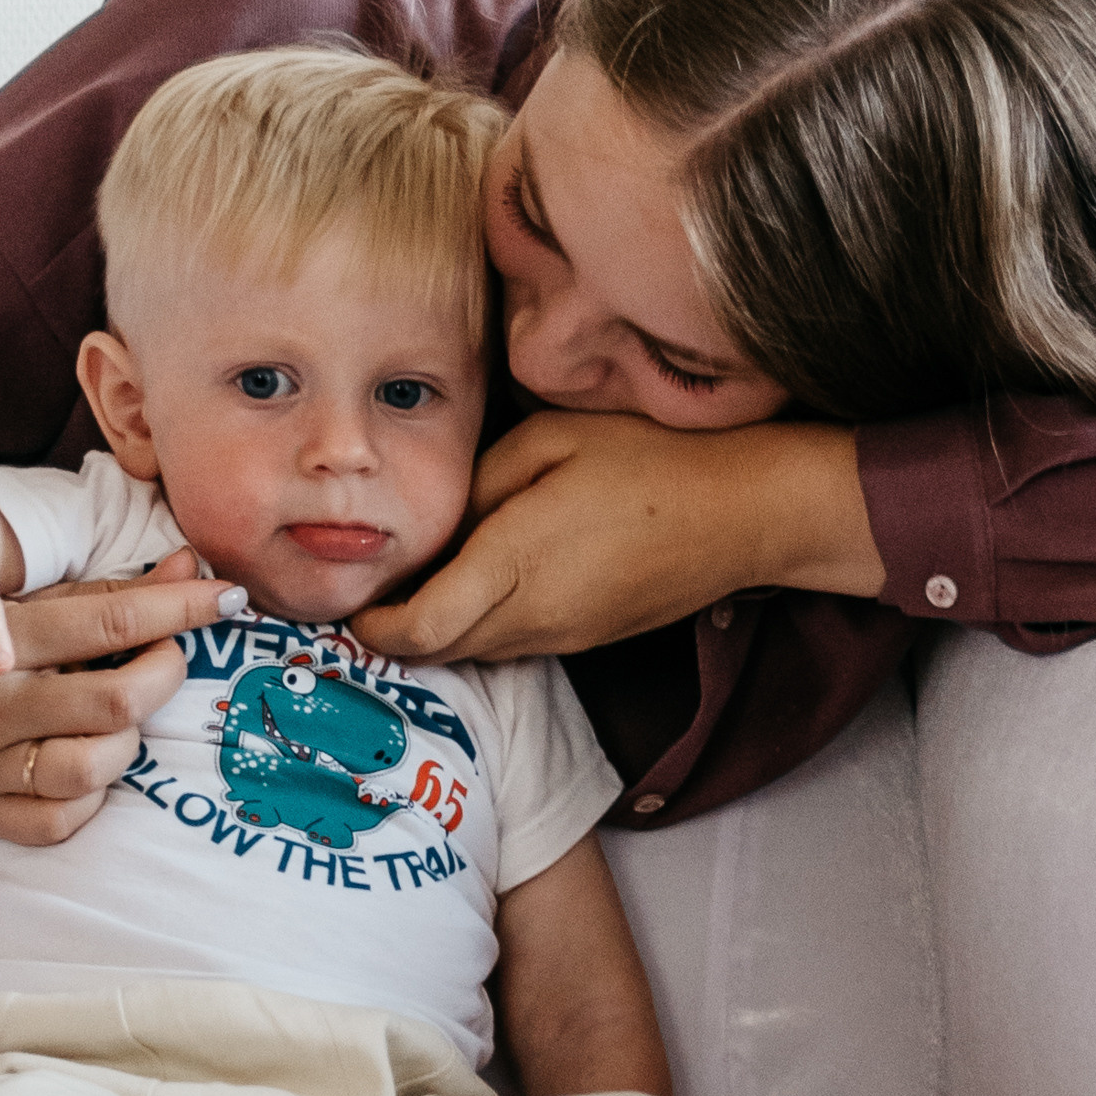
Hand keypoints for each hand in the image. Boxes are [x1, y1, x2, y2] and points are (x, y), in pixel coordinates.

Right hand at [0, 552, 237, 843]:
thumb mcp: (23, 599)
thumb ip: (108, 590)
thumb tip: (192, 568)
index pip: (111, 622)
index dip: (183, 609)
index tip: (229, 599)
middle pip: (114, 704)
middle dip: (164, 675)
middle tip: (167, 659)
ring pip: (92, 770)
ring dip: (128, 744)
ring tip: (119, 718)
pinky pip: (55, 822)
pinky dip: (90, 799)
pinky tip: (89, 765)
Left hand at [357, 410, 883, 665]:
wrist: (742, 515)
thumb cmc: (649, 460)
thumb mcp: (549, 442)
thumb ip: (479, 484)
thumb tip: (437, 524)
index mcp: (515, 564)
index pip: (418, 629)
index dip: (373, 626)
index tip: (353, 598)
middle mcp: (534, 617)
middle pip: (438, 650)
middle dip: (395, 631)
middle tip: (370, 588)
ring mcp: (564, 637)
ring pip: (474, 653)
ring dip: (438, 630)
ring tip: (420, 582)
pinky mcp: (586, 640)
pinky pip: (513, 645)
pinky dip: (480, 627)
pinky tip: (483, 582)